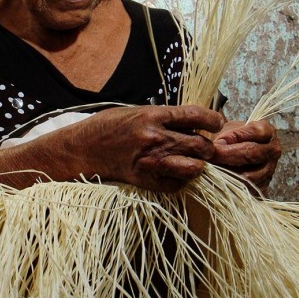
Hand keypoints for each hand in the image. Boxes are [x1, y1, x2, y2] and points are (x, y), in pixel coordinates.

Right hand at [75, 104, 223, 191]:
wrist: (82, 149)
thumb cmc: (108, 127)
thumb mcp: (136, 112)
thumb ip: (164, 117)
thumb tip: (192, 123)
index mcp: (152, 116)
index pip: (195, 115)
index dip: (213, 120)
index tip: (217, 123)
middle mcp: (154, 138)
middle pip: (200, 144)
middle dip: (209, 147)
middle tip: (207, 147)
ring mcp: (150, 161)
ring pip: (193, 167)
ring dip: (199, 165)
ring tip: (196, 161)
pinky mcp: (145, 180)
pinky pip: (176, 184)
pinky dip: (182, 180)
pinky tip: (177, 173)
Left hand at [210, 119, 280, 192]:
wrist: (235, 152)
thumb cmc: (231, 138)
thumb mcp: (228, 129)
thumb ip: (224, 135)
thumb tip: (217, 147)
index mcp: (268, 132)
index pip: (255, 132)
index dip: (234, 136)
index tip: (217, 141)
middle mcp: (273, 151)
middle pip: (252, 154)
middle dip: (228, 155)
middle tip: (210, 156)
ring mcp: (270, 170)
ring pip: (249, 175)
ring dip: (228, 173)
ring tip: (211, 168)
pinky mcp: (263, 187)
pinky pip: (247, 189)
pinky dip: (230, 186)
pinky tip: (217, 180)